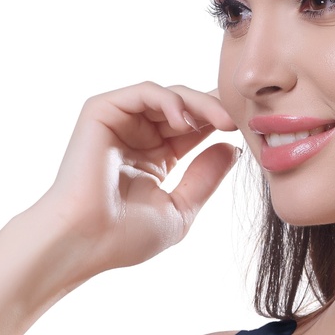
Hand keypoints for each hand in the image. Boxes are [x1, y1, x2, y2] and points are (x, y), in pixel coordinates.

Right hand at [29, 81, 240, 276]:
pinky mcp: (102, 111)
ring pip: (168, 96)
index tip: (249, 133)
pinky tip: (186, 120)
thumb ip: (205, 179)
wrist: (85, 242)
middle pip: (185, 108)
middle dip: (215, 111)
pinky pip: (143, 92)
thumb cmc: (124, 236)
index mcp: (156, 158)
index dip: (220, 126)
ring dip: (199, 104)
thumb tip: (233, 150)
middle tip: (241, 121)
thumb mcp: (180, 209)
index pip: (195, 130)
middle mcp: (138, 136)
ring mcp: (120, 122)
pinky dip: (168, 100)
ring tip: (222, 122)